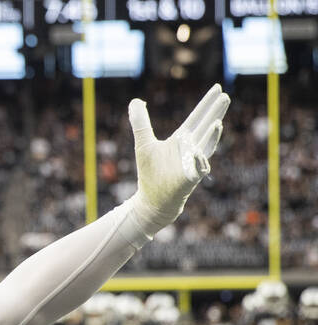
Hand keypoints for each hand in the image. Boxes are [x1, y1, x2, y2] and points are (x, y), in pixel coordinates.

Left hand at [128, 84, 229, 230]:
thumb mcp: (143, 143)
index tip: (218, 87)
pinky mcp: (190, 179)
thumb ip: (140, 122)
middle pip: (206, 126)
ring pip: (206, 146)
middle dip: (215, 112)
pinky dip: (198, 161)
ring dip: (212, 136)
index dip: (206, 103)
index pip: (197, 117)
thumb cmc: (150, 172)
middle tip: (225, 96)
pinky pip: (198, 169)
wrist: (151, 200)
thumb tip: (135, 101)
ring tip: (217, 122)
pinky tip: (197, 154)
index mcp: (182, 139)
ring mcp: (193, 163)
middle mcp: (191, 148)